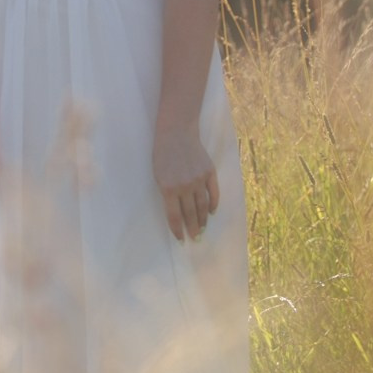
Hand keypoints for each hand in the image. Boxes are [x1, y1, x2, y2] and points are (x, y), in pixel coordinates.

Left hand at [154, 125, 218, 241]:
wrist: (177, 133)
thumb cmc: (162, 155)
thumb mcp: (159, 176)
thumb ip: (168, 194)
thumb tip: (177, 212)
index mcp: (169, 188)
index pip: (175, 216)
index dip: (178, 229)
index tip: (181, 239)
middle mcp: (185, 186)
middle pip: (191, 213)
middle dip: (192, 228)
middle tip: (195, 238)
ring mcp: (199, 179)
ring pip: (203, 206)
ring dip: (203, 219)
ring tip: (202, 229)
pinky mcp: (209, 172)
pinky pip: (213, 192)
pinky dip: (213, 204)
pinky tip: (212, 212)